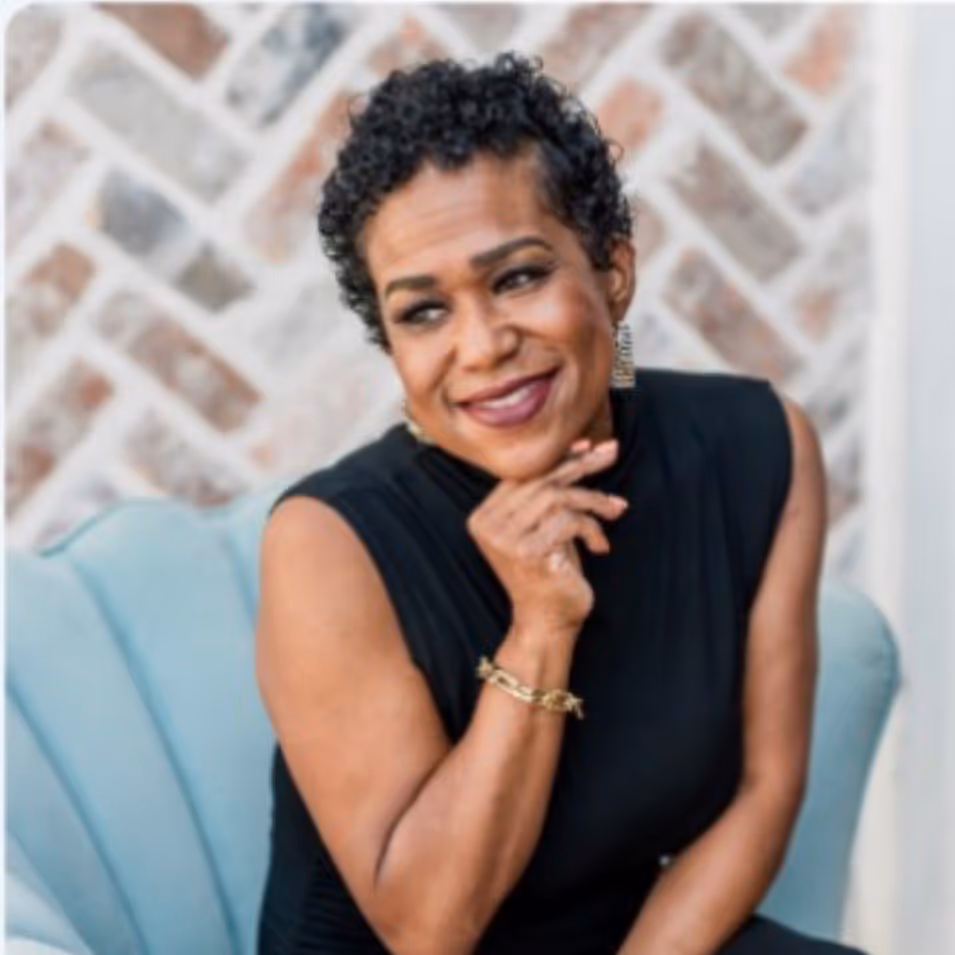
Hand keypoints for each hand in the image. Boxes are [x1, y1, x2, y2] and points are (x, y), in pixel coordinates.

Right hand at [465, 437, 628, 638]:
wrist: (546, 623)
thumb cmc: (550, 574)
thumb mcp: (546, 528)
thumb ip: (552, 495)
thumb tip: (581, 449)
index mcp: (484, 516)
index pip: (523, 475)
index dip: (559, 459)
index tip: (588, 447)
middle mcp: (488, 525)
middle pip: (542, 480)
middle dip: (582, 465)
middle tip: (612, 452)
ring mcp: (505, 539)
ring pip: (559, 496)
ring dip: (595, 500)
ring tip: (617, 509)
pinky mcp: (528, 552)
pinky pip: (570, 521)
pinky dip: (593, 529)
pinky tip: (601, 548)